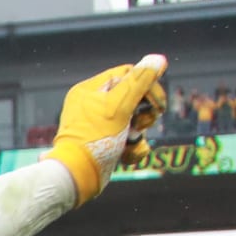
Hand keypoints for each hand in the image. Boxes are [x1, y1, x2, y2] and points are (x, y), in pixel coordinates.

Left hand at [45, 54, 167, 204]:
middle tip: (144, 122)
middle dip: (145, 112)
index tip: (157, 102)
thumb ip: (140, 82)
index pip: (127, 74)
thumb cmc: (95, 138)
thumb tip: (158, 59)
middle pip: (134, 97)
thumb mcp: (120, 106)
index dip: (147, 85)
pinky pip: (129, 139)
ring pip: (134, 120)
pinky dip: (133, 148)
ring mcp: (99, 125)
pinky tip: (127, 155)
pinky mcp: (105, 143)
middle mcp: (92, 105)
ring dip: (139, 133)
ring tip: (131, 140)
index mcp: (90, 90)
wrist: (77, 176)